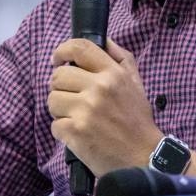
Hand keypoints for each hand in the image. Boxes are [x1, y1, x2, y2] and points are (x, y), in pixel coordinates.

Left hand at [48, 38, 161, 176]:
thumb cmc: (137, 119)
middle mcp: (98, 88)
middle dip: (61, 87)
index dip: (63, 50)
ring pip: (52, 100)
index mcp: (112, 73)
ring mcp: (85, 110)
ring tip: (76, 116)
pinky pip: (54, 125)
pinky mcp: (75, 132)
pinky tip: (78, 134)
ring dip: (60, 109)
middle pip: (58, 76)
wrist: (143, 156)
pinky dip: (63, 130)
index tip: (58, 60)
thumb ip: (120, 57)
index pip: (80, 48)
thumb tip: (102, 40)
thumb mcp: (135, 82)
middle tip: (72, 97)